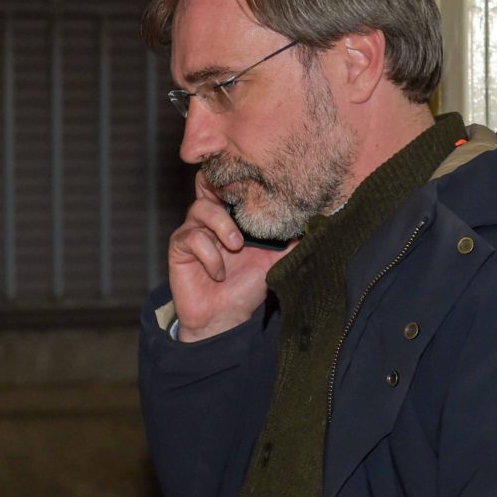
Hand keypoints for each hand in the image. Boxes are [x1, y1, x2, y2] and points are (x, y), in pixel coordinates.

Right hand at [168, 172, 293, 341]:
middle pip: (208, 183)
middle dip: (222, 189)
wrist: (225, 319)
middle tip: (241, 203)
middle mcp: (213, 218)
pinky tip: (218, 273)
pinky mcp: (180, 247)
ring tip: (236, 246)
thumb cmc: (247, 288)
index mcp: (234, 216)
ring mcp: (194, 230)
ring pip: (201, 208)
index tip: (258, 182)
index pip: (231, 184)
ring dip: (222, 226)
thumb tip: (316, 224)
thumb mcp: (275, 262)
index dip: (239, 177)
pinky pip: (191, 237)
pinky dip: (209, 255)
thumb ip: (290, 242)